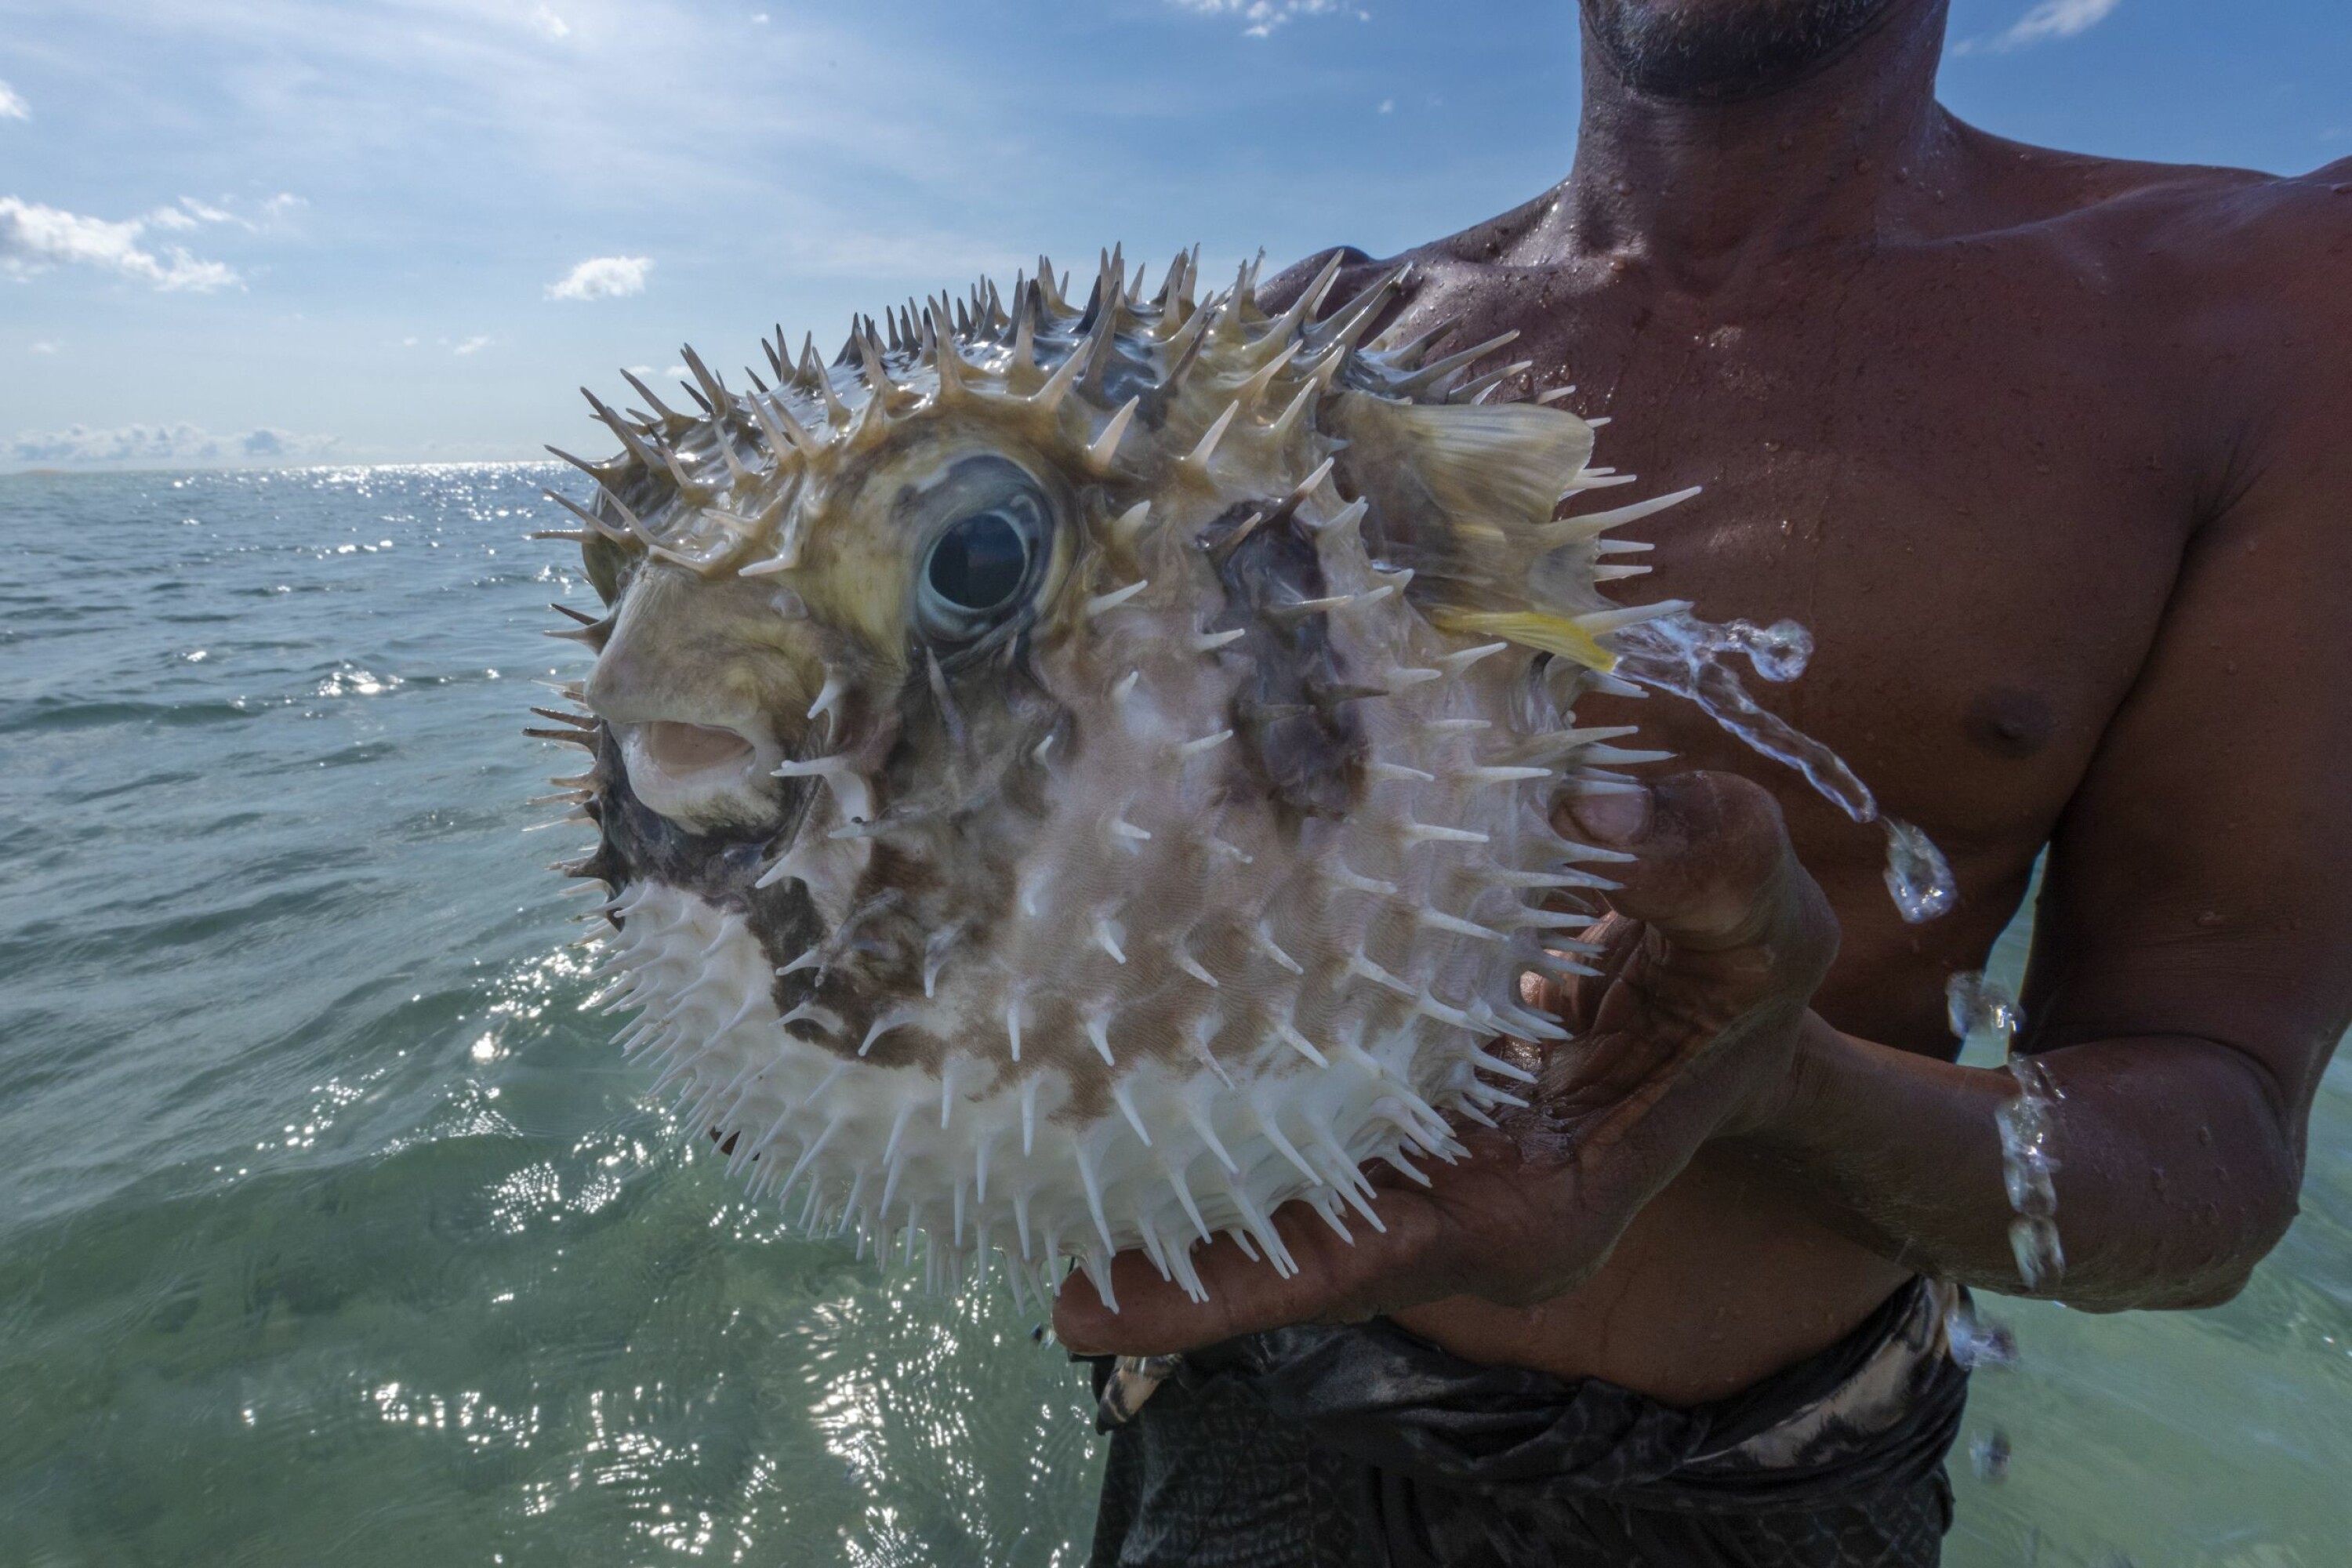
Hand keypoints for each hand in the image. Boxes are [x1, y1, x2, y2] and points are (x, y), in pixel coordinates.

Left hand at [1052, 771, 1839, 1355]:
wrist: (1743, 1012)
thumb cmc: (1753, 979)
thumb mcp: (1767, 915)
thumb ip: (1702, 859)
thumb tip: (1588, 807)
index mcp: (1545, 1204)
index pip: (1372, 1258)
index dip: (1244, 1281)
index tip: (1110, 1301)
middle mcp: (1475, 1222)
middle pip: (1306, 1260)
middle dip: (1180, 1268)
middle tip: (1040, 1262)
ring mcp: (1440, 1189)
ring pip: (1296, 1215)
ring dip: (1187, 1206)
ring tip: (1042, 1191)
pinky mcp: (1419, 1143)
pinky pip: (1311, 1160)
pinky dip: (1234, 1140)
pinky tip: (1132, 1101)